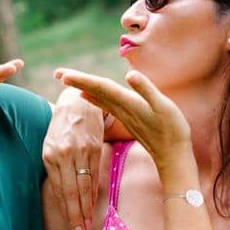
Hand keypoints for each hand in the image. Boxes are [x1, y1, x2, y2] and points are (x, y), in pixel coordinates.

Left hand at [43, 82, 106, 229]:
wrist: (78, 102)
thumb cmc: (61, 127)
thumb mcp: (50, 145)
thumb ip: (54, 168)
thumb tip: (59, 196)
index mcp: (49, 155)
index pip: (58, 190)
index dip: (65, 210)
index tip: (70, 227)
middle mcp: (64, 154)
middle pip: (71, 191)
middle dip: (75, 215)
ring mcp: (80, 151)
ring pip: (84, 186)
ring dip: (86, 207)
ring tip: (88, 225)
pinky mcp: (94, 147)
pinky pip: (95, 174)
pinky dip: (94, 192)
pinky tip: (95, 205)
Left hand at [57, 68, 192, 176]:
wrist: (173, 156)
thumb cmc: (173, 131)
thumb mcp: (164, 107)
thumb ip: (147, 91)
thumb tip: (130, 75)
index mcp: (127, 103)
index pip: (100, 87)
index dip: (83, 80)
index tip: (64, 75)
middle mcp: (121, 108)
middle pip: (94, 91)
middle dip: (76, 81)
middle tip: (56, 73)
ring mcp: (123, 114)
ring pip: (98, 97)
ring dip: (82, 87)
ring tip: (66, 79)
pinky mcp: (127, 117)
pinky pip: (104, 104)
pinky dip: (93, 97)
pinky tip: (85, 95)